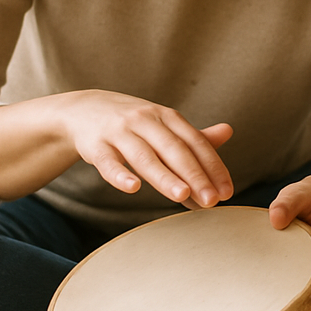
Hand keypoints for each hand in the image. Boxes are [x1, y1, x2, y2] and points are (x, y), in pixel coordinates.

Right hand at [63, 90, 234, 206]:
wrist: (82, 109)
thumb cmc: (132, 123)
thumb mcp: (163, 124)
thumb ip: (193, 135)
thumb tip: (229, 132)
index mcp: (167, 117)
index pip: (195, 143)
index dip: (212, 166)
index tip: (226, 191)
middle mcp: (145, 121)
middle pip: (174, 149)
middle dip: (195, 175)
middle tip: (212, 200)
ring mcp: (119, 131)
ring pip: (144, 156)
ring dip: (164, 176)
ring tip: (183, 194)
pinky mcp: (94, 145)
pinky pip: (107, 162)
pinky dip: (120, 175)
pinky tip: (133, 188)